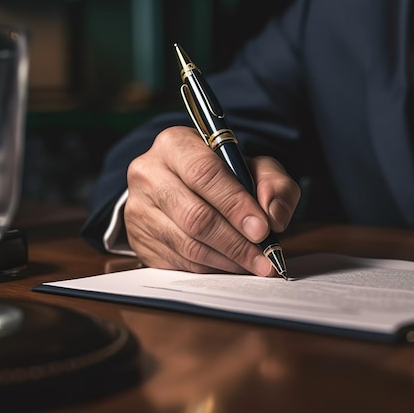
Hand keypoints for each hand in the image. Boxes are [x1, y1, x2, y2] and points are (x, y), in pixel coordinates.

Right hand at [123, 126, 300, 275]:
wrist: (178, 185)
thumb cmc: (220, 175)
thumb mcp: (252, 166)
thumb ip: (273, 183)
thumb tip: (274, 216)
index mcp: (174, 144)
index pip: (204, 174)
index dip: (235, 204)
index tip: (263, 228)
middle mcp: (149, 174)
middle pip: (195, 215)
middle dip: (236, 241)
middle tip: (264, 256)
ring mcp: (139, 209)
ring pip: (188, 244)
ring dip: (228, 259)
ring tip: (255, 264)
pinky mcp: (139, 239)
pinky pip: (180, 261)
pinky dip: (212, 268)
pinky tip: (233, 266)